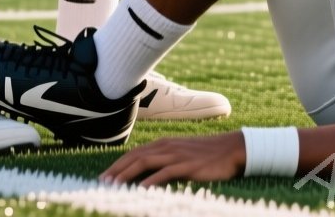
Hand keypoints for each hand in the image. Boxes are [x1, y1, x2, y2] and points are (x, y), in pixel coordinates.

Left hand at [101, 132, 244, 186]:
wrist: (234, 149)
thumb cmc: (209, 154)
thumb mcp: (184, 154)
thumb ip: (167, 161)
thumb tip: (149, 175)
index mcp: (165, 144)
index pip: (135, 153)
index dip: (118, 164)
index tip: (104, 177)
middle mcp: (167, 146)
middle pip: (134, 156)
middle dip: (116, 170)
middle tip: (100, 183)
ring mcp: (177, 154)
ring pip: (144, 162)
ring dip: (126, 175)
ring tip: (113, 186)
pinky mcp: (187, 165)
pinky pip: (164, 172)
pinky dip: (150, 181)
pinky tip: (140, 190)